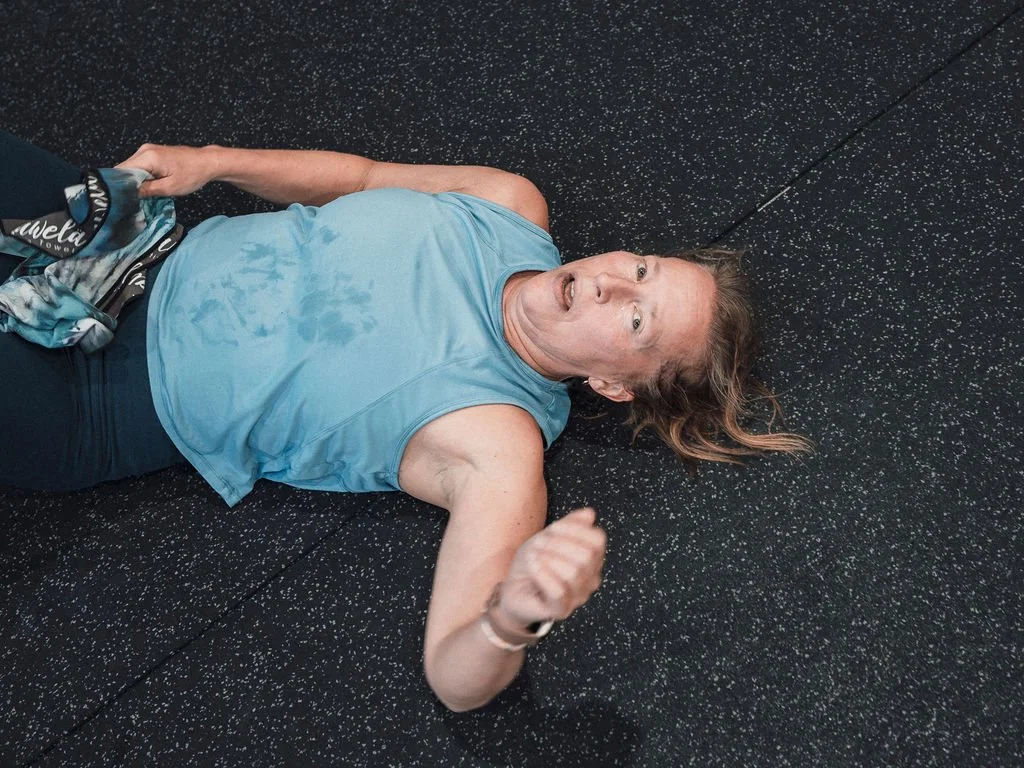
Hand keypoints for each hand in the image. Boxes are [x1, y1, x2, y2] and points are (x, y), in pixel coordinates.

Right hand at [114, 142, 214, 197]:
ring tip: (146, 192)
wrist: (208, 162)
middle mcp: (144, 150)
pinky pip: (141, 166)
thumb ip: (147, 190)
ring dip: (136, 181)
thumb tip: (129, 194)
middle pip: (125, 169)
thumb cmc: (193, 174)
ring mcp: (148, 150)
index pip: (121, 171)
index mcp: (147, 157)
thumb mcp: (170, 188)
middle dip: (128, 184)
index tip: (122, 197)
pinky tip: (151, 185)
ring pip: (132, 168)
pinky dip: (143, 176)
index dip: (120, 185)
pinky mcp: (153, 153)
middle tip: (135, 198)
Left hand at [497, 507, 606, 628]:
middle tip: (539, 545)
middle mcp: (591, 580)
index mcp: (593, 560)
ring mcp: (578, 597)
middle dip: (558, 544)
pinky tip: (533, 567)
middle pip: (586, 556)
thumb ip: (569, 525)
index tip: (553, 528)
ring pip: (573, 573)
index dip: (575, 530)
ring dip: (548, 558)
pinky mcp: (560, 611)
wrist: (514, 589)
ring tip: (533, 556)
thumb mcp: (548, 537)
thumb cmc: (534, 563)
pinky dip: (542, 574)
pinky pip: (558, 591)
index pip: (598, 541)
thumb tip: (590, 514)